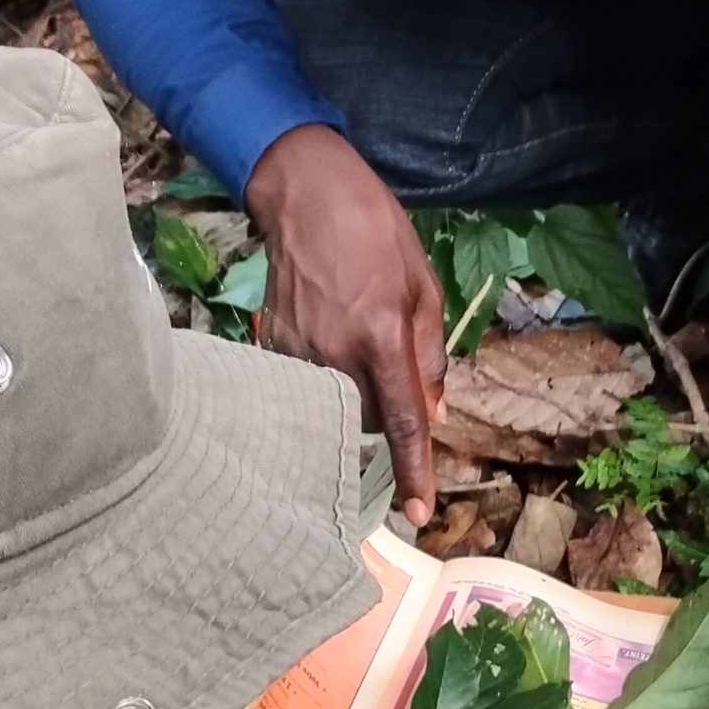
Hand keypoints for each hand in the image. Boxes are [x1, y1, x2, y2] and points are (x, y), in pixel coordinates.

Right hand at [246, 125, 447, 526]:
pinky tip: (330, 339)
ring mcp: (298, 353)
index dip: (413, 473)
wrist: (303, 194)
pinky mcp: (273, 347)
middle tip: (391, 364)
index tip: (418, 515)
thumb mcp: (422, 285)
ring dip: (358, 396)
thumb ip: (431, 355)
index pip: (403, 423)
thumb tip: (435, 412)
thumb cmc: (373, 230)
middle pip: (371, 421)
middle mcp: (336, 353)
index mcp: (381, 336)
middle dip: (390, 412)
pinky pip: (308, 388)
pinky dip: (327, 380)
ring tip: (358, 344)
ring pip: (339, 408)